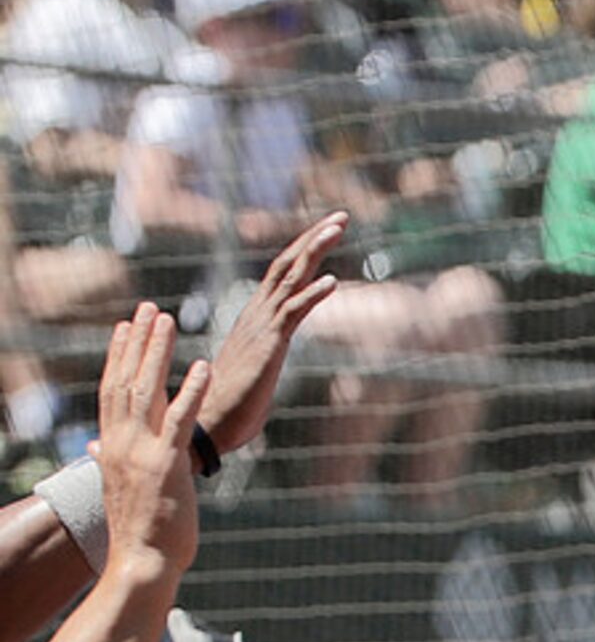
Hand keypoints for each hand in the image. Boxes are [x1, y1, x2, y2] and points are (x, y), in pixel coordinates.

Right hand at [94, 303, 210, 588]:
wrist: (142, 563)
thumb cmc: (141, 533)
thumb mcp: (123, 490)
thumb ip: (112, 464)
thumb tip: (96, 451)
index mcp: (110, 447)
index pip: (111, 391)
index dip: (118, 356)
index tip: (125, 327)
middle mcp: (120, 444)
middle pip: (125, 380)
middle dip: (137, 341)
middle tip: (148, 308)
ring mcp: (141, 453)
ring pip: (147, 390)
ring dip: (158, 352)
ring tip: (168, 320)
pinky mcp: (166, 465)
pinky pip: (179, 421)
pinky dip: (191, 391)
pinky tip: (201, 365)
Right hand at [204, 211, 344, 453]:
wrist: (206, 424)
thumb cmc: (229, 404)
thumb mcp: (256, 369)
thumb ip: (263, 356)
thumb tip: (266, 360)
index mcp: (256, 317)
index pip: (282, 273)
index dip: (304, 249)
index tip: (328, 230)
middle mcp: (257, 314)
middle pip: (288, 264)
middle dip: (314, 238)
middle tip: (341, 217)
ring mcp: (262, 327)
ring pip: (291, 278)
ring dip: (315, 251)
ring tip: (338, 228)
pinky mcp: (268, 345)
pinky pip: (292, 314)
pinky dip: (312, 295)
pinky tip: (334, 281)